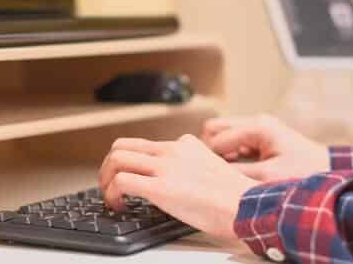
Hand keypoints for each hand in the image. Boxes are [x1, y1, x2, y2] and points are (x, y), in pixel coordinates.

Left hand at [99, 134, 258, 239]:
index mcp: (185, 145)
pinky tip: (118, 207)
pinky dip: (111, 194)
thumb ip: (193, 166)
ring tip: (110, 197)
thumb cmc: (236, 198)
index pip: (145, 144)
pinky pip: (121, 182)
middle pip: (122, 146)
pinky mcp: (160, 187)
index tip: (128, 177)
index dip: (130, 162)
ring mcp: (165, 167)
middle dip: (108, 166)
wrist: (246, 207)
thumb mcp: (212, 168)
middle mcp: (172, 151)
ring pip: (116, 159)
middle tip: (109, 185)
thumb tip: (179, 181)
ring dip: (105, 179)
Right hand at [201, 114, 329, 181]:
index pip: (216, 138)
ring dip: (220, 152)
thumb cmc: (306, 173)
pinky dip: (231, 154)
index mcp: (258, 127)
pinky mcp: (264, 137)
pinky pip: (237, 141)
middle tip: (206, 171)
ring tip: (218, 173)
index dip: (205, 157)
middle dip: (208, 149)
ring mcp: (261, 128)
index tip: (198, 173)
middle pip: (215, 128)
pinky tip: (232, 171)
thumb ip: (236, 173)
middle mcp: (257, 123)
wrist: (330, 172)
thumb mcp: (267, 177)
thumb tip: (210, 175)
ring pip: (224, 133)